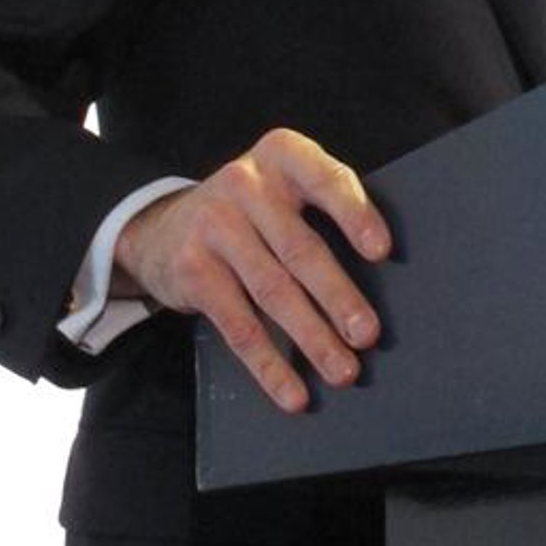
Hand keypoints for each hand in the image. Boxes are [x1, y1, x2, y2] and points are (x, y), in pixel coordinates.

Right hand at [112, 128, 391, 412]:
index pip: (326, 180)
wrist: (162, 227)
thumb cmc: (252, 211)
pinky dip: (269, 365)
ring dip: (312, 338)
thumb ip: (321, 212)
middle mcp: (245, 183)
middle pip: (300, 249)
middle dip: (338, 297)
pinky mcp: (192, 270)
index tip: (382, 252)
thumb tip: (383, 280)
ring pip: (273, 292)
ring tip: (342, 370)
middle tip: (368, 334)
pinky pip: (238, 325)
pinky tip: (292, 390)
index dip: (356, 215)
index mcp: (283, 155)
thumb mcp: (283, 189)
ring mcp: (214, 225)